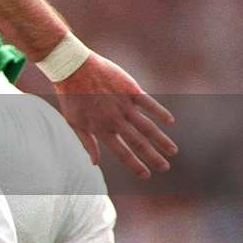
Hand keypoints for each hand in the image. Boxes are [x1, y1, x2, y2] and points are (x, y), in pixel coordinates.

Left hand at [54, 52, 175, 177]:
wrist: (71, 67)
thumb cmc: (70, 96)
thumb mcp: (73, 121)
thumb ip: (86, 142)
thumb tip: (95, 162)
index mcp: (100, 129)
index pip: (121, 153)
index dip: (135, 166)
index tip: (146, 175)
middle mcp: (114, 119)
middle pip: (138, 143)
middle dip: (153, 158)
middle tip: (165, 168)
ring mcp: (123, 104)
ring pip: (147, 126)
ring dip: (161, 140)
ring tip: (173, 152)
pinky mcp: (130, 89)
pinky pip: (149, 103)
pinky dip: (160, 112)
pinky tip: (170, 122)